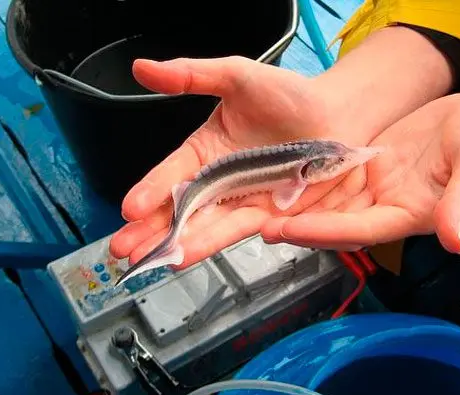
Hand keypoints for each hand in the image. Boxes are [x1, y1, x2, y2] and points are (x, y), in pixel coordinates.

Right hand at [109, 56, 375, 267]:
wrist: (336, 113)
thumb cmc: (288, 93)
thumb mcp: (237, 76)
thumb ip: (191, 75)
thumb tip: (140, 68)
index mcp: (205, 150)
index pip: (171, 173)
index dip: (151, 190)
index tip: (129, 209)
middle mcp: (218, 179)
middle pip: (179, 208)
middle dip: (150, 230)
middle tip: (122, 251)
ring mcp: (242, 199)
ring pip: (204, 225)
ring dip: (177, 243)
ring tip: (152, 262)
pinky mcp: (268, 213)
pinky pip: (238, 229)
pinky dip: (214, 243)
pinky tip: (190, 256)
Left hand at [261, 79, 459, 253]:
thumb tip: (454, 242)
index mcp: (409, 215)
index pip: (359, 229)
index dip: (324, 232)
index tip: (289, 230)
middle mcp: (386, 208)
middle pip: (335, 223)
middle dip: (298, 226)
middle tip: (258, 226)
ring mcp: (375, 190)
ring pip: (329, 205)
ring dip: (296, 209)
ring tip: (258, 208)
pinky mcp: (368, 170)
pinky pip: (333, 180)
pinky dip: (308, 184)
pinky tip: (280, 181)